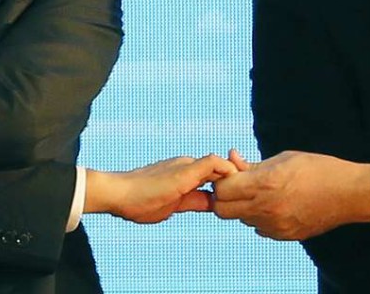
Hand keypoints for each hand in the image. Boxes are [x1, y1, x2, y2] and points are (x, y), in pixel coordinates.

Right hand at [85, 154, 236, 223]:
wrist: (119, 194)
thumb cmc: (139, 202)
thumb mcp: (174, 206)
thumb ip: (194, 202)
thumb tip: (212, 204)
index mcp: (186, 173)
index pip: (216, 176)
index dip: (229, 187)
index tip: (239, 200)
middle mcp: (188, 164)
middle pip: (222, 168)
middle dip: (237, 181)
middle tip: (249, 198)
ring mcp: (187, 165)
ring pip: (221, 164)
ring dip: (235, 178)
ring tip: (246, 195)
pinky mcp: (185, 170)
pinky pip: (214, 163)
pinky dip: (227, 172)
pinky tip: (233, 189)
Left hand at [212, 149, 369, 239]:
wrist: (348, 193)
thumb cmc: (318, 169)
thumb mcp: (283, 158)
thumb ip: (254, 164)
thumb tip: (231, 159)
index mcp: (265, 184)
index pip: (222, 189)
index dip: (222, 180)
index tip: (231, 173)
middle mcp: (266, 208)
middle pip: (223, 210)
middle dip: (225, 197)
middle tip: (237, 185)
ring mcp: (275, 225)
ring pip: (241, 219)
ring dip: (243, 206)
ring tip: (262, 193)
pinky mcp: (285, 236)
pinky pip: (260, 228)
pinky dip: (260, 217)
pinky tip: (276, 204)